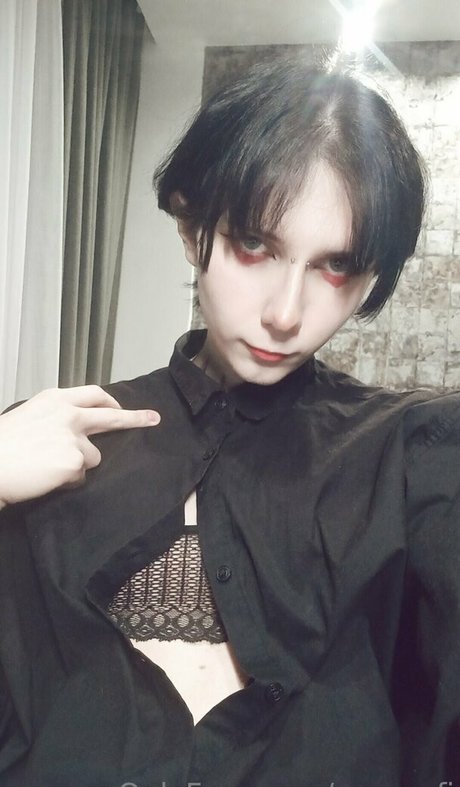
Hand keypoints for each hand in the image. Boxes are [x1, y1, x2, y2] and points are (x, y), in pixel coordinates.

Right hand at [0, 385, 159, 507]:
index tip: (122, 405)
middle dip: (135, 417)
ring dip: (77, 464)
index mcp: (56, 399)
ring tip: (47, 466)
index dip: (110, 401)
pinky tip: (46, 477)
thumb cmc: (2, 445)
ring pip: (92, 456)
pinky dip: (67, 481)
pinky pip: (80, 476)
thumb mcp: (29, 416)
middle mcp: (69, 414)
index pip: (93, 395)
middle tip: (153, 419)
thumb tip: (76, 428)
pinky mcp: (75, 461)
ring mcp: (74, 437)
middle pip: (110, 416)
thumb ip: (55, 417)